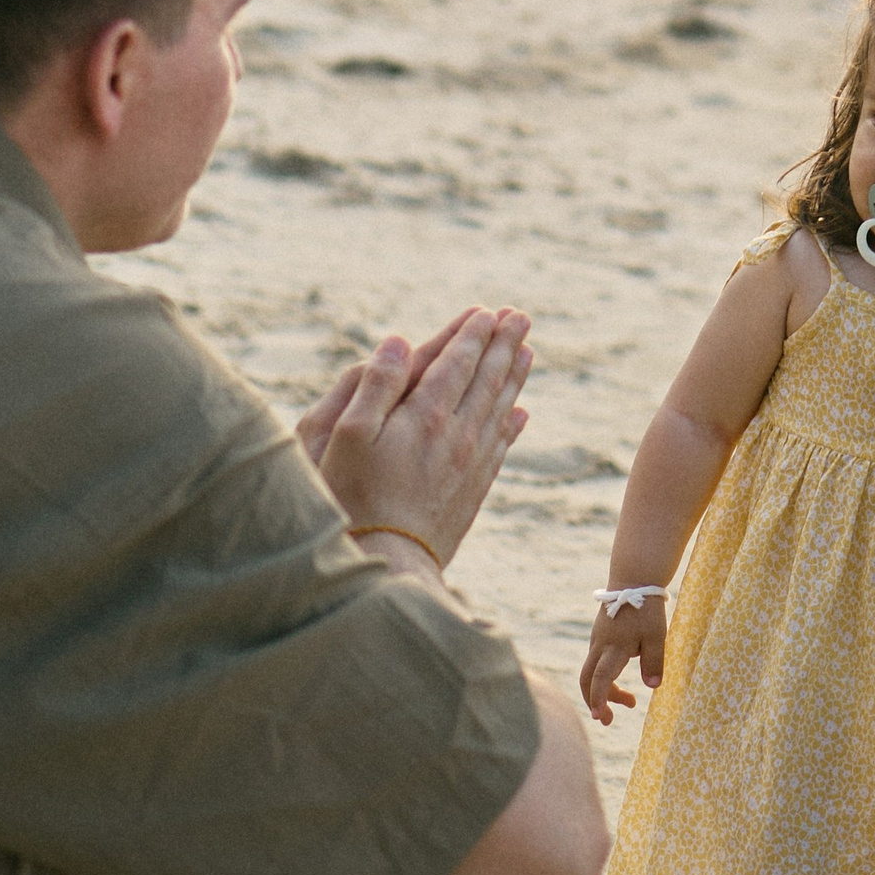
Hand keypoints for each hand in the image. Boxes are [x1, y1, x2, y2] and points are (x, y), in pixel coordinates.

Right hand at [303, 308, 531, 567]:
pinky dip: (512, 424)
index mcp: (425, 414)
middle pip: (486, 379)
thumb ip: (374, 385)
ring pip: (499, 409)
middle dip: (502, 345)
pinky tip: (520, 415)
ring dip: (513, 377)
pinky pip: (501, 446)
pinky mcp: (473, 490)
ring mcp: (470, 463)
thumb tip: (398, 341)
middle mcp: (457, 434)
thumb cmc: (352, 497)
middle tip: (519, 318)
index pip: (456, 363)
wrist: (387, 562)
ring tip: (527, 353)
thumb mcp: (347, 434)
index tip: (486, 312)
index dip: (470, 335)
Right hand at [581, 596, 666, 723]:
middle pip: (587, 679)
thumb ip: (654, 661)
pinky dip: (606, 677)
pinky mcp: (600, 637)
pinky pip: (597, 662)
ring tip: (631, 701)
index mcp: (614, 647)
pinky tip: (623, 677)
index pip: (600, 679)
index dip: (599, 699)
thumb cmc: (646, 608)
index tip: (599, 717)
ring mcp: (597, 641)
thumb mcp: (657, 635)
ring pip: (593, 672)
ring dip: (606, 690)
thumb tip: (651, 687)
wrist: (633, 579)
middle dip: (595, 701)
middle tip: (609, 720)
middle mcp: (600, 646)